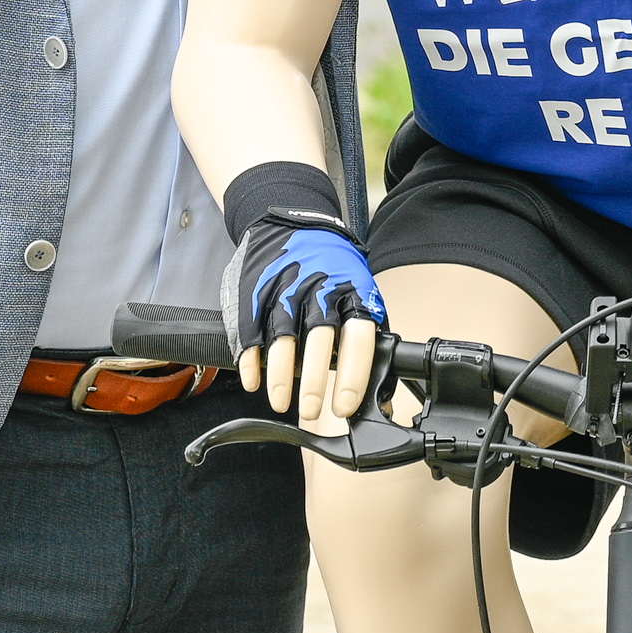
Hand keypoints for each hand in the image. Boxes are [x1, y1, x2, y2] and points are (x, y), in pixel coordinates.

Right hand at [220, 210, 385, 425]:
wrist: (290, 221)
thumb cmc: (332, 270)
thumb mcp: (359, 291)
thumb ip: (366, 340)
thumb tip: (382, 399)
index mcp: (352, 291)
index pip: (357, 337)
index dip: (352, 374)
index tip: (344, 405)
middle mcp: (319, 290)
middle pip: (318, 340)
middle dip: (313, 381)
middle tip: (311, 411)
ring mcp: (284, 289)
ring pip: (282, 338)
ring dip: (280, 376)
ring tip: (282, 403)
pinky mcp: (253, 292)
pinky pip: (249, 330)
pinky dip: (250, 359)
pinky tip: (254, 381)